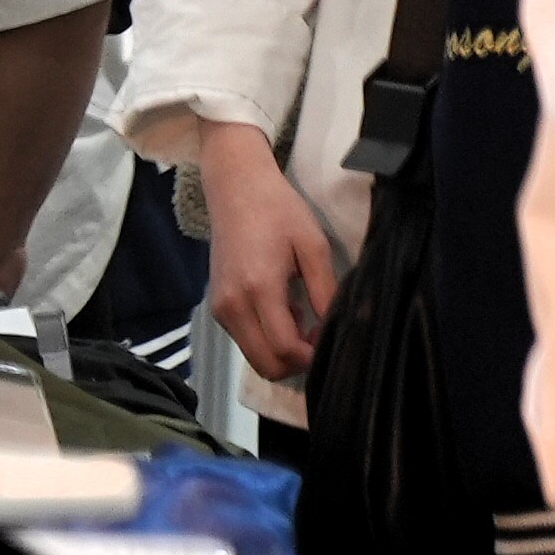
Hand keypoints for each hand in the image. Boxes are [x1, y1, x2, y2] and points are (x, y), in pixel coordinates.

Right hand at [199, 118, 344, 380]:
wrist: (236, 189)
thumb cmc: (280, 212)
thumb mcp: (314, 247)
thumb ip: (327, 293)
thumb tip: (337, 329)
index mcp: (258, 289)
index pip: (285, 350)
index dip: (314, 355)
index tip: (330, 334)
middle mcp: (232, 306)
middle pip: (266, 365)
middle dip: (298, 361)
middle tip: (318, 334)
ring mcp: (220, 308)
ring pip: (255, 357)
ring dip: (282, 349)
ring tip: (301, 315)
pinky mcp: (217, 306)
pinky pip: (245, 340)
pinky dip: (268, 338)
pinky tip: (283, 309)